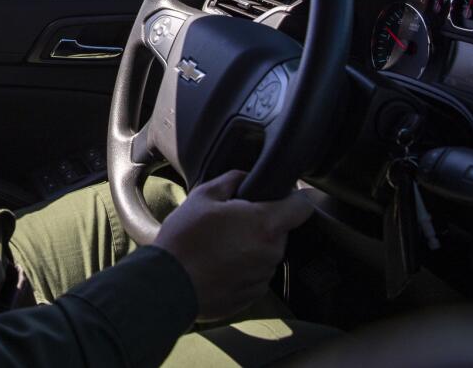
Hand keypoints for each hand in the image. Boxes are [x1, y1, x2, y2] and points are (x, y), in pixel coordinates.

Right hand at [153, 170, 312, 321]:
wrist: (169, 285)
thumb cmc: (184, 238)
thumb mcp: (203, 196)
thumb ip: (232, 180)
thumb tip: (246, 177)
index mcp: (264, 224)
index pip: (303, 206)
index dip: (293, 197)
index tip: (277, 196)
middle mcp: (271, 252)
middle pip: (281, 230)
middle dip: (263, 223)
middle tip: (232, 221)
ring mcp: (263, 277)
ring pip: (267, 252)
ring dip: (252, 246)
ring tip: (221, 246)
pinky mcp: (253, 296)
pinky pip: (256, 274)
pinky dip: (244, 268)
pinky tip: (219, 265)